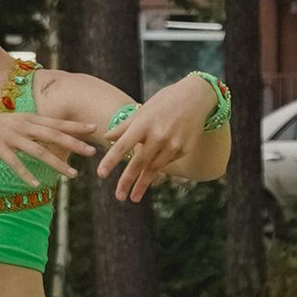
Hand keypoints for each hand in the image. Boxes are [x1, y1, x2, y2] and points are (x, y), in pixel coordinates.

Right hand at [0, 94, 93, 191]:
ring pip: (38, 151)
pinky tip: (36, 185)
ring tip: (72, 176)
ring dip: (57, 164)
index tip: (94, 127)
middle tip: (92, 152)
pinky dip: (25, 174)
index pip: (56, 122)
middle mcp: (22, 126)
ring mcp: (10, 137)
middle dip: (74, 143)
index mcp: (27, 119)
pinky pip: (15, 163)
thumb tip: (48, 134)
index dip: (75, 125)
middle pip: (53, 135)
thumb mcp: (13, 123)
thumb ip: (30, 128)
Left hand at [96, 76, 216, 204]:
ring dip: (143, 184)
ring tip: (133, 197)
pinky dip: (157, 167)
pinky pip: (166, 162)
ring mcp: (173, 144)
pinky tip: (152, 172)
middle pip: (139, 163)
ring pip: (154, 168)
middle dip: (127, 181)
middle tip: (119, 197)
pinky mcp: (184, 149)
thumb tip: (107, 138)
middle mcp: (159, 135)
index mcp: (144, 124)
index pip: (123, 145)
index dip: (111, 161)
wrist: (195, 98)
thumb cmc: (164, 102)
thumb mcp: (142, 111)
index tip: (101, 174)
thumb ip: (124, 126)